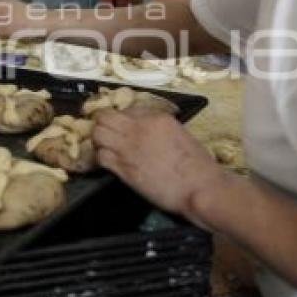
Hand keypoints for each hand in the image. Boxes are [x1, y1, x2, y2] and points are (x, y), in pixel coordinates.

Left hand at [91, 108, 226, 223]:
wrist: (199, 187)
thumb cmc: (197, 164)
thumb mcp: (179, 134)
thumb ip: (158, 128)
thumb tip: (144, 130)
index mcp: (156, 118)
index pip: (127, 110)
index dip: (123, 119)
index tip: (123, 128)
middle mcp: (138, 128)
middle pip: (104, 117)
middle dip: (102, 124)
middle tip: (107, 134)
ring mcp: (128, 148)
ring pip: (97, 134)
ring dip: (98, 140)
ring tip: (105, 147)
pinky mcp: (123, 168)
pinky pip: (100, 157)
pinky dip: (100, 158)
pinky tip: (108, 163)